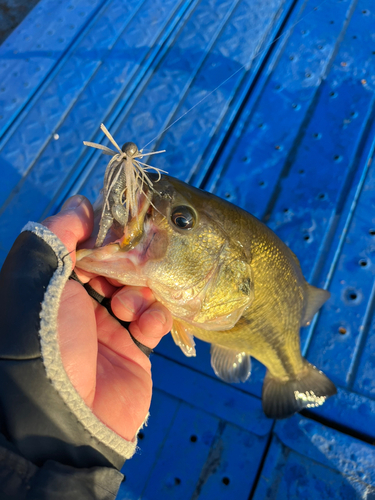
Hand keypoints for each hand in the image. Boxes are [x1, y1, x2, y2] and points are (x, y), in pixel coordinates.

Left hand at [42, 195, 172, 441]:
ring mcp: (107, 326)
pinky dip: (154, 317)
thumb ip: (56, 235)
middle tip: (138, 263)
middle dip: (128, 263)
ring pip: (138, 289)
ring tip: (129, 308)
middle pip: (115, 266)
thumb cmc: (48, 340)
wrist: (70, 416)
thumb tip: (81, 203)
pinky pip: (153, 320)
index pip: (83, 246)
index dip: (104, 234)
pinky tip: (147, 326)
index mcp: (54, 285)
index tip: (125, 224)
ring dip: (140, 291)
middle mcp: (79, 303)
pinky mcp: (134, 348)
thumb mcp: (39, 279)